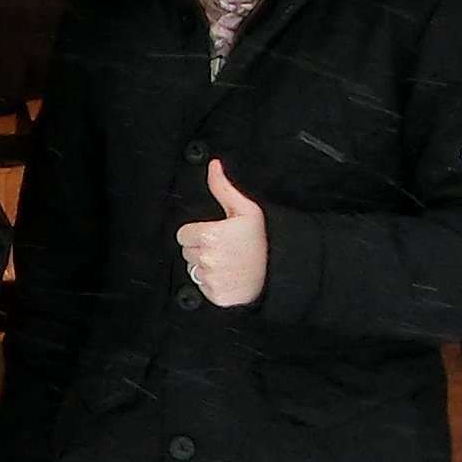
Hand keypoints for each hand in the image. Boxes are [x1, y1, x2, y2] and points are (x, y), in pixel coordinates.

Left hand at [176, 158, 268, 307]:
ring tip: (227, 261)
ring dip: (206, 266)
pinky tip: (228, 275)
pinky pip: (203, 287)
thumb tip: (214, 166)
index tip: (213, 235)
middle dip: (201, 249)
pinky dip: (213, 283)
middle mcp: (207, 259)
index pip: (183, 235)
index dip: (196, 234)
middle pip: (187, 252)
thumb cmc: (262, 239)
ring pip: (194, 270)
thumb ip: (222, 187)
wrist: (278, 269)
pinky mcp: (215, 295)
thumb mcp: (246, 209)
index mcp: (209, 236)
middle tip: (223, 247)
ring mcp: (211, 279)